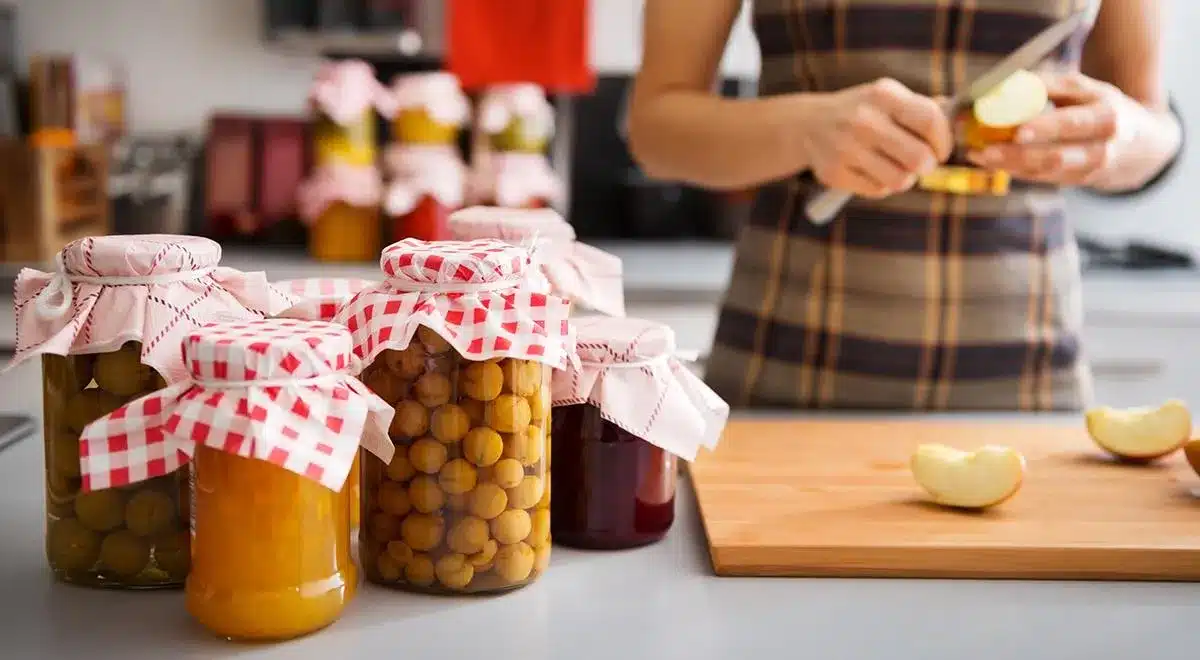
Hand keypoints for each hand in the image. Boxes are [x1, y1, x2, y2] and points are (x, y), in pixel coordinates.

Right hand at [804, 78, 952, 198]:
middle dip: (928, 165)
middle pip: (919, 158)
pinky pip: (878, 191)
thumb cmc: (862, 111)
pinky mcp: (835, 173)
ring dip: (906, 178)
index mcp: (883, 95)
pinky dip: (882, 185)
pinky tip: (873, 172)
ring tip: (897, 168)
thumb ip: (924, 108)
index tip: (942, 150)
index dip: (945, 141)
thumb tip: (964, 119)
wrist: (808, 124)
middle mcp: (863, 120)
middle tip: (923, 163)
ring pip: (900, 180)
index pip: (930, 120)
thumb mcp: (888, 97)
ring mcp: (846, 148)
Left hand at [966, 71, 1171, 188]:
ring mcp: (1088, 170)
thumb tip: (1004, 84)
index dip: (1045, 128)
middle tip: (985, 149)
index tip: (1016, 129)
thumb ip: (1048, 86)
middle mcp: (1102, 147)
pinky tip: (988, 160)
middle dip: (1018, 154)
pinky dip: (1012, 170)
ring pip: (1044, 171)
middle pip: (1056, 155)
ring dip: (1008, 164)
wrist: (1139, 144)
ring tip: (977, 154)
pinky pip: (1040, 178)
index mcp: (1106, 116)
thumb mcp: (1085, 90)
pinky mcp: (1076, 182)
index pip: (1073, 123)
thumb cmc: (1100, 107)